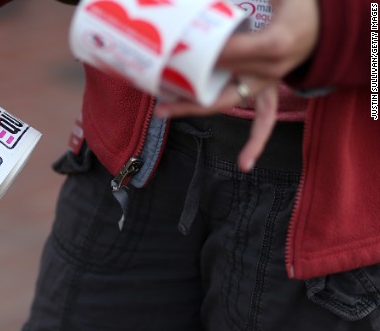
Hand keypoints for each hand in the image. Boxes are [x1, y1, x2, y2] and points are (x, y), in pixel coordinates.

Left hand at [155, 0, 318, 171]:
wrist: (323, 24)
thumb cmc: (297, 8)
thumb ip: (247, 1)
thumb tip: (215, 3)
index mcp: (275, 43)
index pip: (233, 52)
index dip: (207, 54)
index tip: (180, 52)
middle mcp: (271, 69)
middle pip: (223, 81)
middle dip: (188, 88)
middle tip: (157, 88)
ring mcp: (268, 83)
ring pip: (229, 101)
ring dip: (195, 107)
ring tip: (162, 112)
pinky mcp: (267, 92)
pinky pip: (264, 121)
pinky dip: (255, 142)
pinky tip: (245, 164)